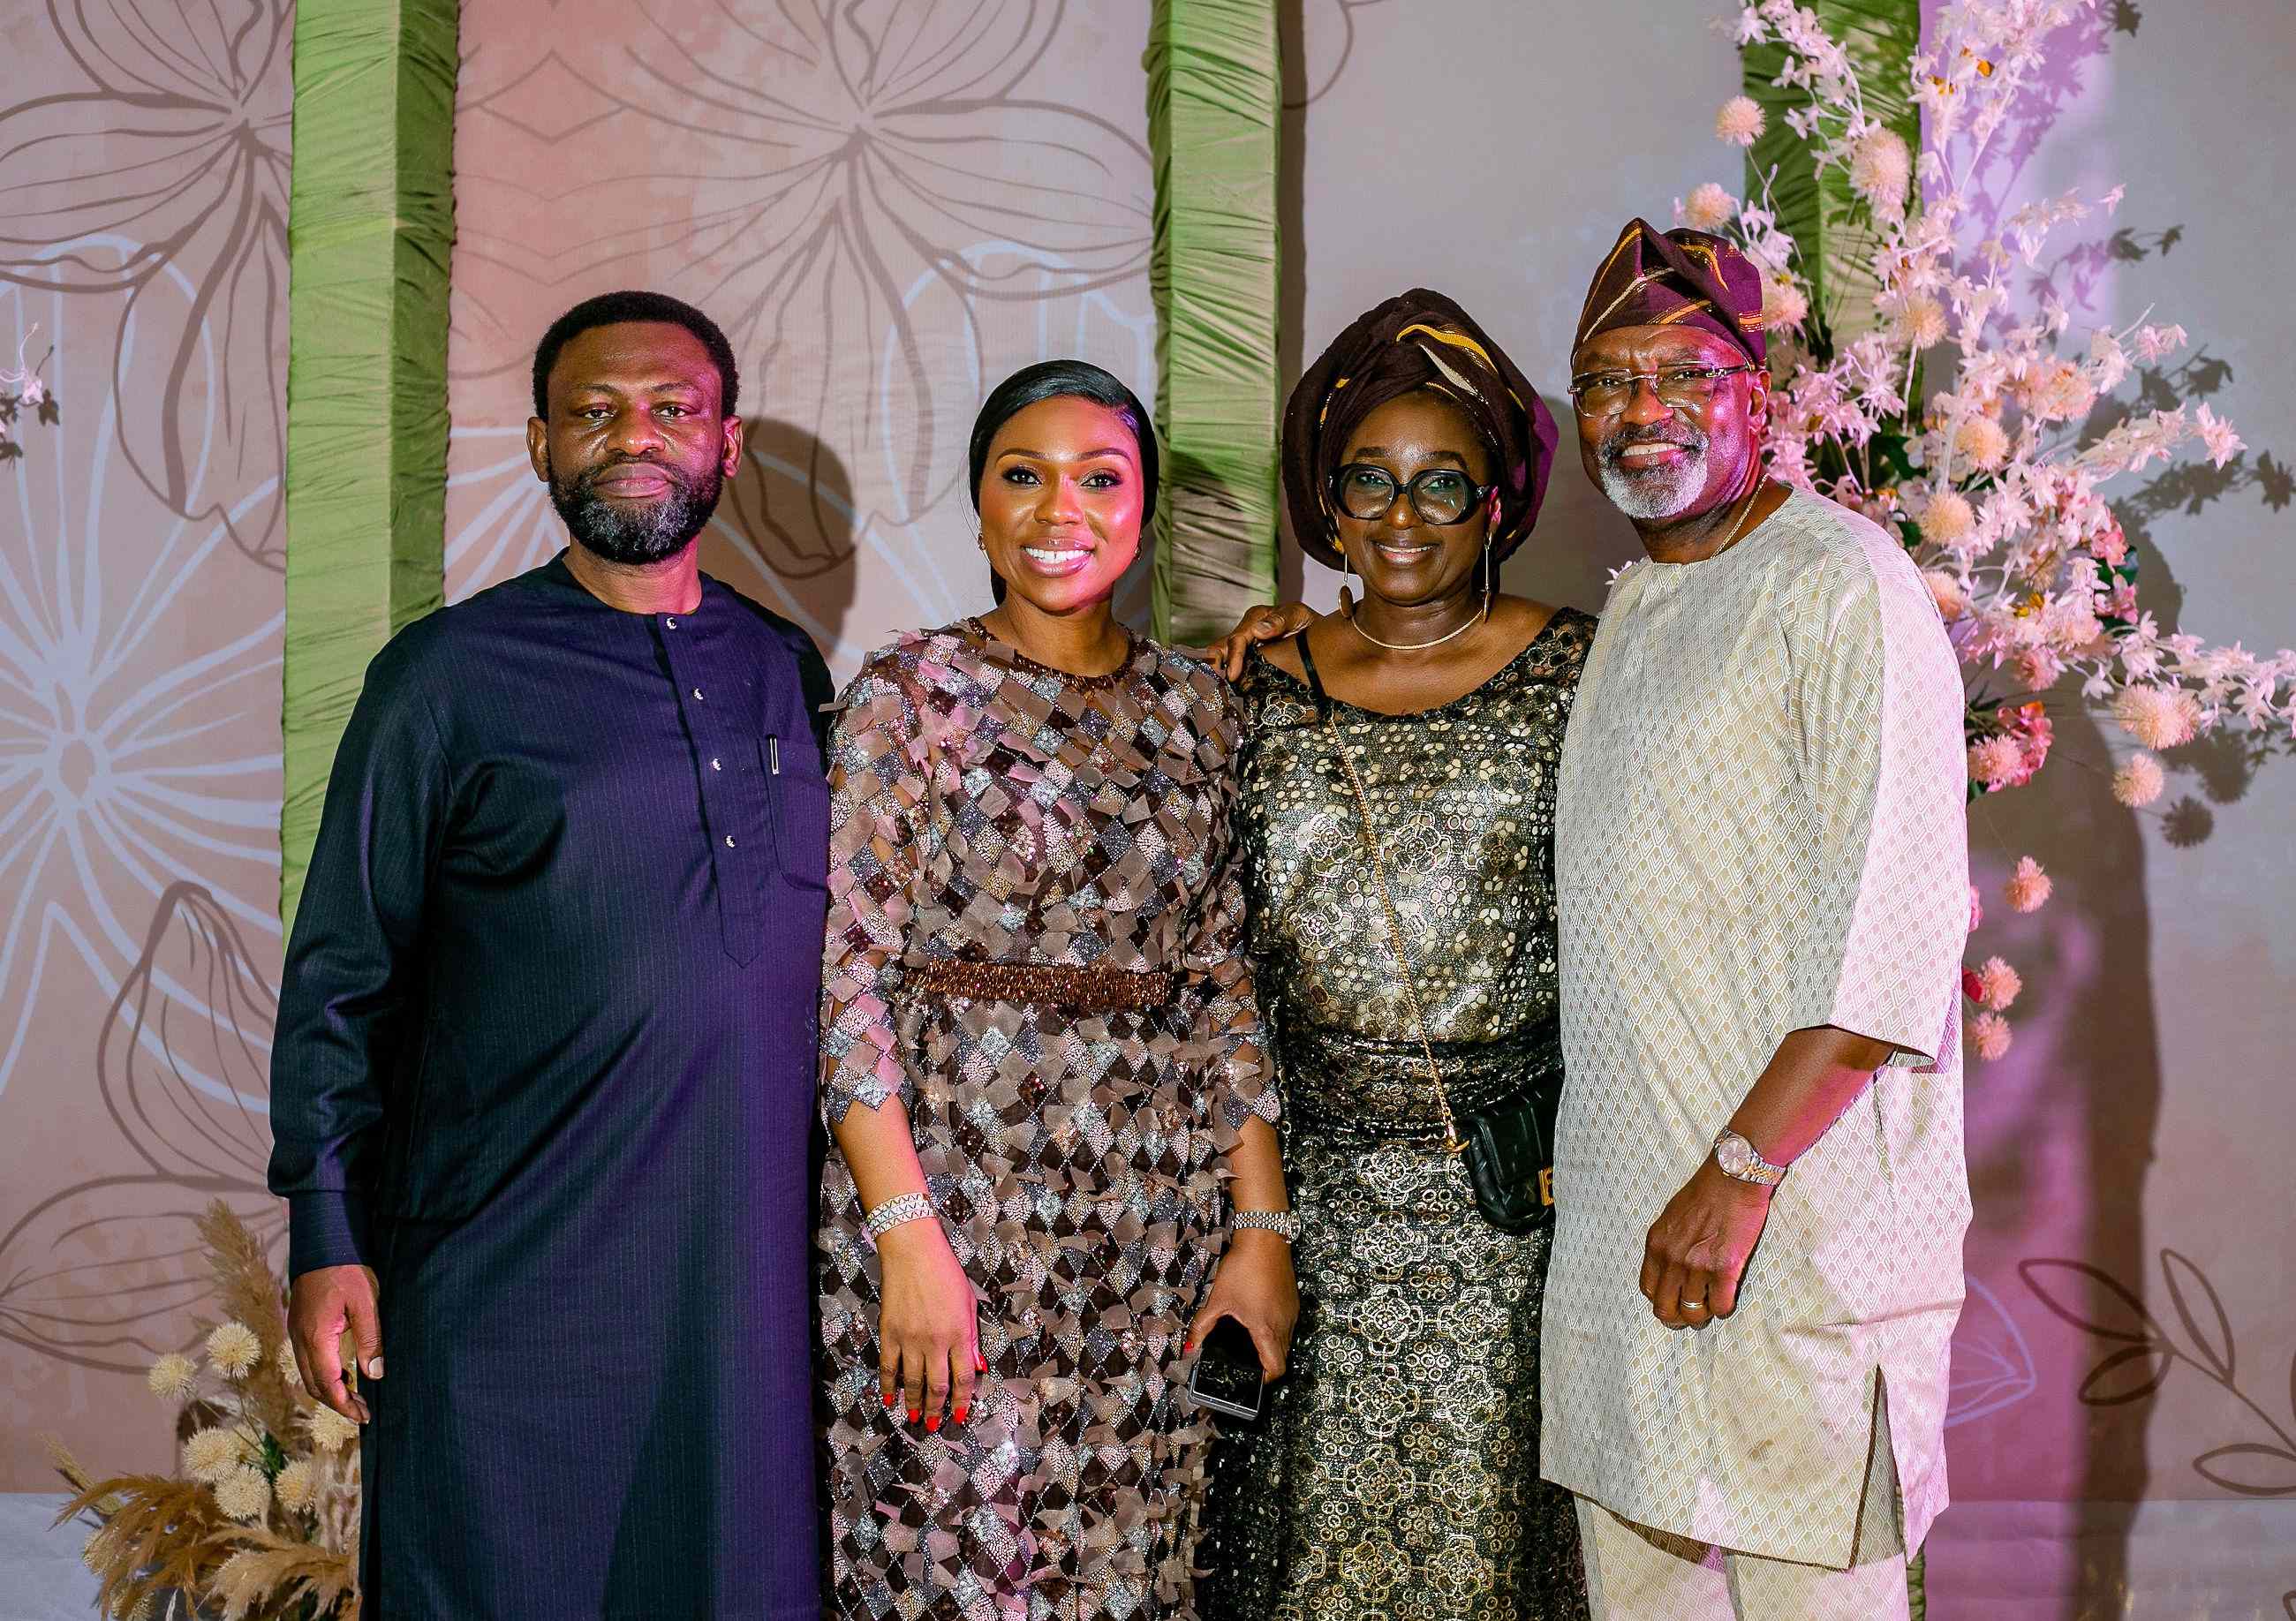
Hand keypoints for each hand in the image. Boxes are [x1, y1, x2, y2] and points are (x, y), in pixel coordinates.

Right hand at [288, 1264, 382, 1423]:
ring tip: (354, 1398)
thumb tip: (373, 1375)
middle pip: (314, 1385)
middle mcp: (300, 1340)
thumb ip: (370, 1340)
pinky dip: (323, 1374)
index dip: (344, 1404)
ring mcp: (296, 1333)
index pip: (328, 1383)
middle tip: (361, 1413)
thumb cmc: (347, 1271)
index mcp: (316, 1337)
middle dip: (336, 1403)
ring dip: (329, 1390)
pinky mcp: (299, 1327)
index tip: (361, 1417)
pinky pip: (307, 1360)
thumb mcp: (366, 1303)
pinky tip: (343, 1374)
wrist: (323, 1244)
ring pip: (308, 1374)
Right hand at [875, 1220, 980, 1430]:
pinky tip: (890, 1399)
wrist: (913, 1252)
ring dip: (914, 1403)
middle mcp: (935, 1341)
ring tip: (916, 1419)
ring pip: (912, 1381)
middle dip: (938, 1409)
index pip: (963, 1377)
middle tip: (936, 1425)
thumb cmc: (946, 1273)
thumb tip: (978, 1367)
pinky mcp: (889, 1333)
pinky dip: (889, 1385)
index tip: (960, 1415)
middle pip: (937, 1385)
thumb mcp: (969, 1303)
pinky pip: (888, 1367)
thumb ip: (973, 1338)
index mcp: (959, 1333)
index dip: (962, 1400)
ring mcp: (910, 1339)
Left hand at [1185, 1229, 1298, 1379]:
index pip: (1276, 1368)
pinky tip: (1258, 1317)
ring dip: (1272, 1345)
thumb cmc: (1243, 1268)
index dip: (1265, 1379)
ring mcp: (1292, 1312)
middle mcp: (1285, 1324)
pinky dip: (1276, 1329)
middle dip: (1266, 1362)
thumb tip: (1190, 1345)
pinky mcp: (1293, 1300)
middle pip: (1282, 1356)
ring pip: (1286, 1340)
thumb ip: (1202, 1326)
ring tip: (1251, 1338)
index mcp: (1267, 1329)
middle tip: (1246, 1361)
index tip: (1251, 1377)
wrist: (1264, 1238)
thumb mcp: (1218, 1299)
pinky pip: (1288, 1324)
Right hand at [1200, 602, 1319, 680]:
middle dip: (1216, 663)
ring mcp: (1248, 645)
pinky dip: (1228, 676)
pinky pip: (1235, 665)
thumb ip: (1280, 620)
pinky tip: (1228, 690)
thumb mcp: (1298, 615)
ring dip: (1219, 672)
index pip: (1238, 638)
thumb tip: (1258, 630)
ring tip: (1219, 689)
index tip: (1234, 674)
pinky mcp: (1251, 658)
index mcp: (1256, 617)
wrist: (1321, 634)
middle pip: (1223, 646)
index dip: (1234, 656)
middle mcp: (1248, 630)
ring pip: (1224, 656)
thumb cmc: (1308, 622)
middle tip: (1217, 683)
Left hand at [1639, 1160, 1772, 1330]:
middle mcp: (1671, 1259)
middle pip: (1665, 1309)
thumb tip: (1669, 1270)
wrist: (1732, 1178)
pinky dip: (1724, 1308)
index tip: (1674, 1300)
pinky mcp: (1724, 1269)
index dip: (1662, 1301)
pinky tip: (1727, 1297)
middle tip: (1693, 1314)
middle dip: (1679, 1317)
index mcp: (1656, 1245)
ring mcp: (1697, 1266)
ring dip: (1704, 1314)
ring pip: (1694, 1313)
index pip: (1648, 1290)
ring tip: (1712, 1305)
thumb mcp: (1671, 1218)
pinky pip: (1721, 1306)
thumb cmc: (1705, 1193)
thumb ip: (1667, 1245)